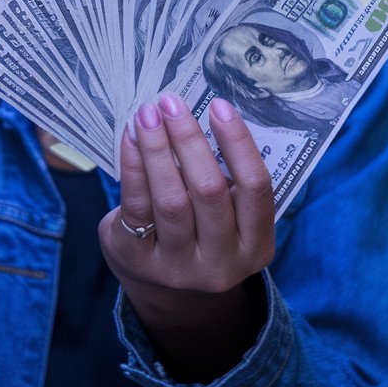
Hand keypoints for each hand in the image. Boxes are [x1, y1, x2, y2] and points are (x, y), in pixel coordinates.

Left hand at [99, 93, 273, 380]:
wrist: (160, 284)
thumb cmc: (199, 231)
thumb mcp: (226, 216)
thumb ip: (226, 177)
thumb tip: (206, 110)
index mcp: (256, 246)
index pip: (257, 188)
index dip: (239, 143)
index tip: (220, 105)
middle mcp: (222, 263)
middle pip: (210, 191)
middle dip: (189, 139)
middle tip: (171, 102)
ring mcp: (179, 267)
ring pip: (171, 199)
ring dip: (157, 148)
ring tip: (147, 114)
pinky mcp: (139, 260)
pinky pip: (136, 205)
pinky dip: (133, 165)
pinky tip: (130, 136)